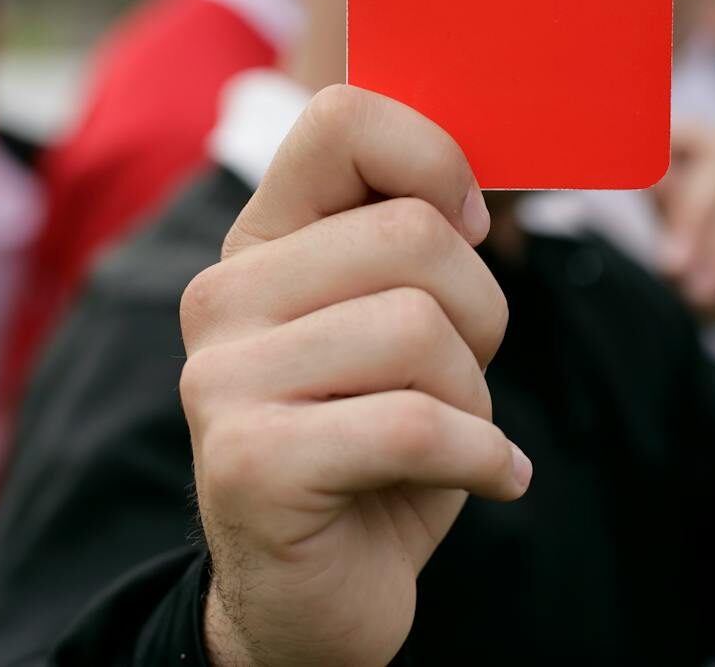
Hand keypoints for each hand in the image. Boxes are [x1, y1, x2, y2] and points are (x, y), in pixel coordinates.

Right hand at [180, 85, 529, 666]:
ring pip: (419, 330)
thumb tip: (472, 193)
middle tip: (464, 372)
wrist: (316, 595)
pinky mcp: (249, 462)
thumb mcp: (393, 323)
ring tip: (453, 436)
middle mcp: (224, 296)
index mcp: (261, 242)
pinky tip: (491, 477)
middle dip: (480, 313)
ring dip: (476, 397)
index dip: (435, 160)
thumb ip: (407, 243)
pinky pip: (417, 426)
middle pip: (411, 235)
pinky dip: (484, 458)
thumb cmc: (375, 445)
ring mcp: (223, 379)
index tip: (469, 231)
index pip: (341, 119)